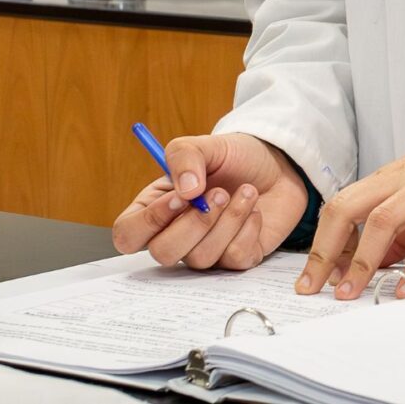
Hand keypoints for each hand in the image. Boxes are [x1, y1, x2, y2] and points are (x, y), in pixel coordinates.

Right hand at [110, 132, 309, 269]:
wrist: (277, 165)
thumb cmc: (234, 157)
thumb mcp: (206, 145)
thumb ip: (185, 157)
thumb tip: (186, 191)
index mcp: (156, 207)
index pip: (127, 234)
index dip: (148, 222)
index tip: (179, 197)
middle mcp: (176, 234)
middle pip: (162, 254)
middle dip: (194, 223)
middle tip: (219, 192)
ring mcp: (206, 250)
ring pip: (201, 257)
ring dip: (229, 219)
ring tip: (246, 191)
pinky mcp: (236, 259)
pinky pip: (234, 258)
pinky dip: (249, 229)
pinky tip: (255, 209)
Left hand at [296, 126, 404, 300]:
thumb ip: (392, 234)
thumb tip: (365, 268)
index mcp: (384, 181)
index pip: (339, 209)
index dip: (319, 244)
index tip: (307, 279)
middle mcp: (399, 181)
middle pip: (347, 209)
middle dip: (324, 251)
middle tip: (313, 288)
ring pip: (383, 220)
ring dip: (362, 260)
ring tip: (350, 293)